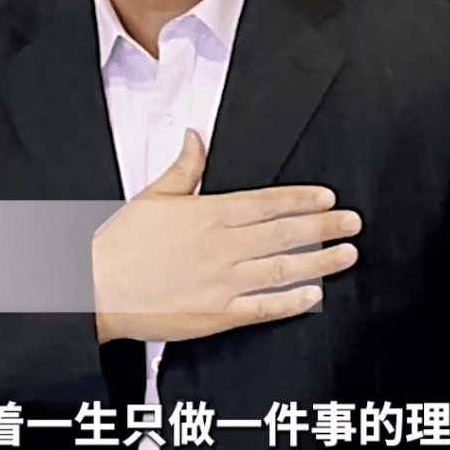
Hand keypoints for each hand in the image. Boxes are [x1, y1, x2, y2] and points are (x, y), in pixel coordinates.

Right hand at [91, 128, 361, 343]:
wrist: (96, 287)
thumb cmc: (121, 243)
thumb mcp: (153, 195)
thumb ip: (184, 168)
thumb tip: (196, 135)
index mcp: (208, 214)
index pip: (266, 203)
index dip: (301, 200)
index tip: (328, 197)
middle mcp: (222, 246)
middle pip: (284, 233)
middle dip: (324, 227)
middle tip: (353, 223)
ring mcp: (222, 282)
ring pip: (282, 269)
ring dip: (319, 261)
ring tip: (347, 255)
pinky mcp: (217, 314)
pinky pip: (263, 307)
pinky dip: (291, 302)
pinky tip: (314, 296)